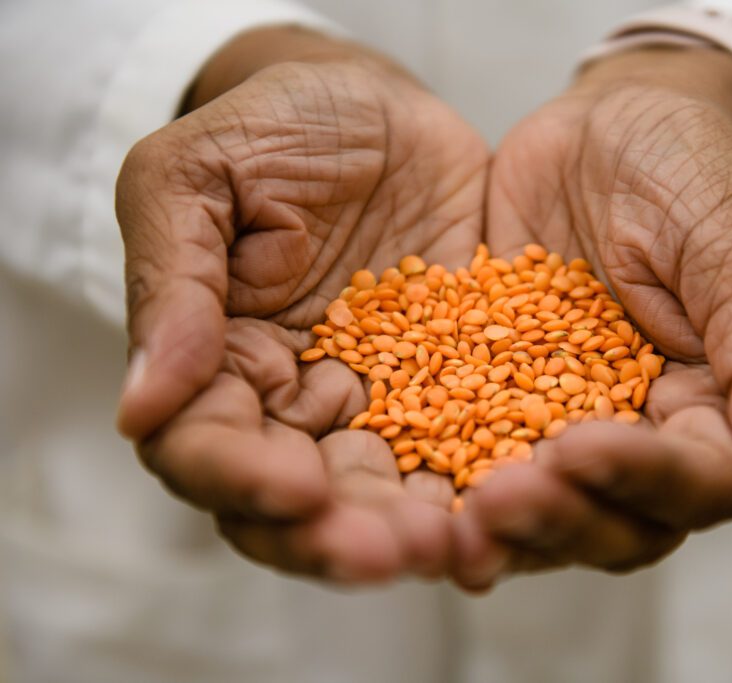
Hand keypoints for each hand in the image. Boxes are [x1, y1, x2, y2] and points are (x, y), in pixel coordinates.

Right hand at [115, 28, 487, 581]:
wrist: (372, 103)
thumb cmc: (271, 128)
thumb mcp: (195, 179)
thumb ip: (172, 286)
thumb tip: (141, 407)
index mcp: (215, 363)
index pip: (207, 449)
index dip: (242, 480)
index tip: (295, 490)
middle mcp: (293, 401)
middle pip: (301, 500)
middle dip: (340, 533)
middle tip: (392, 551)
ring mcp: (376, 399)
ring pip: (386, 488)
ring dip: (414, 526)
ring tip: (456, 543)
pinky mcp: (452, 383)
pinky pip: (465, 444)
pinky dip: (483, 478)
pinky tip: (516, 498)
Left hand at [454, 47, 731, 587]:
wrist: (608, 127)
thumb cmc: (691, 174)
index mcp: (716, 412)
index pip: (696, 482)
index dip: (642, 478)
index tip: (581, 449)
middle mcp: (641, 437)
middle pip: (614, 521)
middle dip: (558, 518)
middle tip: (497, 498)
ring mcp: (563, 424)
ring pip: (541, 508)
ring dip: (498, 522)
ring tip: (446, 520)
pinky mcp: (494, 401)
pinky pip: (468, 454)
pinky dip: (440, 478)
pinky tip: (400, 485)